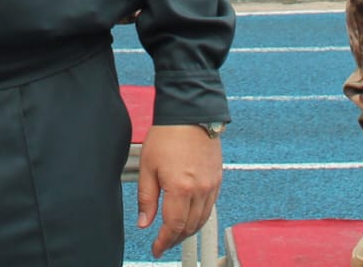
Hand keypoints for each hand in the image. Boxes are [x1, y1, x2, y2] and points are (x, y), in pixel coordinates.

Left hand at [137, 124, 222, 258]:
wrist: (190, 113)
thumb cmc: (167, 134)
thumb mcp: (148, 166)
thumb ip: (146, 197)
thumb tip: (145, 222)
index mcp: (180, 189)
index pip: (173, 227)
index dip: (164, 242)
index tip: (156, 248)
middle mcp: (199, 191)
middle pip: (189, 227)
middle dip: (175, 239)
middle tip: (164, 242)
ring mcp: (211, 185)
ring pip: (202, 220)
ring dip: (188, 230)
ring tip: (176, 233)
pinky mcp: (217, 178)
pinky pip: (210, 206)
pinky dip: (200, 216)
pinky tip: (191, 215)